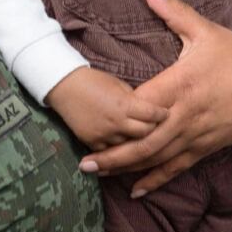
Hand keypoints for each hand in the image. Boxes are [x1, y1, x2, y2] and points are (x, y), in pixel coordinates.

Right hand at [46, 67, 167, 150]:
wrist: (64, 86)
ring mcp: (104, 134)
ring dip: (133, 140)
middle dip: (152, 129)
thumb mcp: (119, 85)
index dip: (162, 115)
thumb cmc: (93, 80)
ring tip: (137, 135)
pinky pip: (110, 151)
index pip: (153, 115)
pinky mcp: (92, 142)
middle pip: (145, 133)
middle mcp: (117, 122)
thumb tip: (148, 111)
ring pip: (129, 146)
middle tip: (155, 126)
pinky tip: (118, 142)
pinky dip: (116, 147)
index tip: (166, 114)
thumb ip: (134, 100)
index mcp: (125, 105)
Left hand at [78, 0, 231, 195]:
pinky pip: (177, 168)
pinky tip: (136, 190)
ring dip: (126, 169)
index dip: (118, 117)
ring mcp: (196, 135)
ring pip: (156, 159)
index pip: (142, 106)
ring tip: (98, 174)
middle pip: (143, 142)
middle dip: (112, 155)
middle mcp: (185, 115)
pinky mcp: (206, 147)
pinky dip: (156, 180)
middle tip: (84, 163)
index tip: (91, 122)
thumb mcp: (206, 31)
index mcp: (181, 85)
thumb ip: (174, 12)